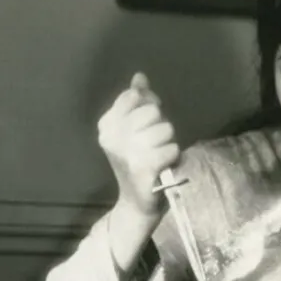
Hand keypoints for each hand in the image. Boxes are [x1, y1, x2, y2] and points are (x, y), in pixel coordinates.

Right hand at [97, 72, 180, 221]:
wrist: (136, 203)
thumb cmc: (137, 163)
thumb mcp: (131, 131)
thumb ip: (136, 103)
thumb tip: (140, 77)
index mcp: (107, 124)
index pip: (134, 97)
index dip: (149, 104)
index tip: (148, 122)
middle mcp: (113, 136)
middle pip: (152, 112)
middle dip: (160, 126)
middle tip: (154, 145)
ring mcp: (127, 152)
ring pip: (166, 130)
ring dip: (168, 143)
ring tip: (158, 156)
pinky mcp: (143, 168)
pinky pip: (172, 149)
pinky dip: (173, 157)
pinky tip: (164, 166)